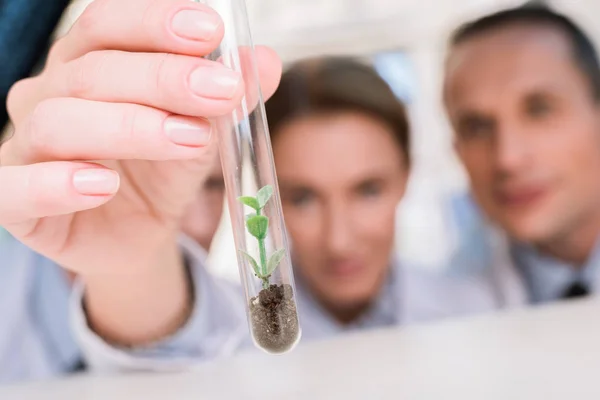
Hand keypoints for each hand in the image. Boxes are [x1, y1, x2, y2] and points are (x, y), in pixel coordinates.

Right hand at [0, 0, 280, 274]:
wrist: (138, 233)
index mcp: (88, 64)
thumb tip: (263, 62)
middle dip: (163, 78)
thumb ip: (226, 97)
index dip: (155, 22)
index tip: (210, 30)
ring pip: (58, 122)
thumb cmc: (160, 172)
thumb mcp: (201, 131)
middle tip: (221, 91)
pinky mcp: (14, 201)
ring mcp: (26, 146)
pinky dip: (56, 184)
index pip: (108, 25)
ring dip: (129, 127)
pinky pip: (14, 187)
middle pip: (92, 71)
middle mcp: (49, 95)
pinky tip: (101, 184)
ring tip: (188, 139)